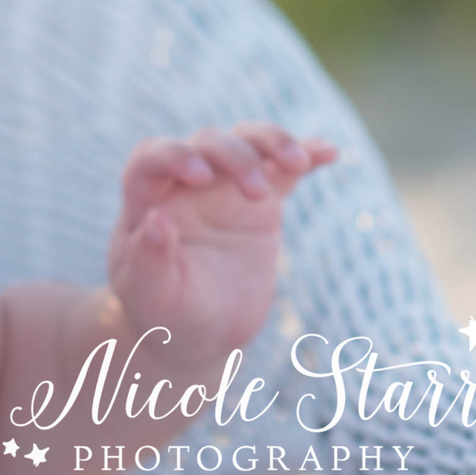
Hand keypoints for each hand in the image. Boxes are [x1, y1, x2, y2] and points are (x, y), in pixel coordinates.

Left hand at [108, 124, 337, 362]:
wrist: (198, 333)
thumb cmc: (162, 314)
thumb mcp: (150, 297)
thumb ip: (148, 260)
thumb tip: (157, 220)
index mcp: (146, 200)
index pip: (152, 157)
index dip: (174, 156)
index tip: (201, 176)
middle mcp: (184, 184)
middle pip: (207, 143)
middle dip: (234, 157)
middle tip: (257, 193)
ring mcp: (225, 188)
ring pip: (246, 142)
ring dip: (271, 143)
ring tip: (297, 163)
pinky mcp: (261, 202)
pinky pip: (283, 170)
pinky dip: (306, 155)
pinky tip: (329, 152)